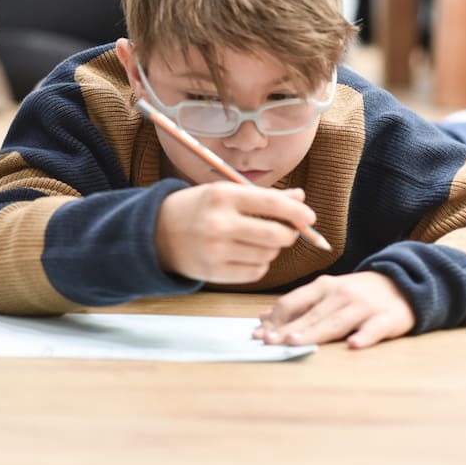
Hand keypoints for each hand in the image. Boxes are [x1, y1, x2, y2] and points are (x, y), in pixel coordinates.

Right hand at [156, 183, 314, 283]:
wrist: (156, 232)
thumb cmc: (197, 208)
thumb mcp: (224, 192)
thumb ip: (263, 196)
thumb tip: (301, 199)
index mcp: (221, 196)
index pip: (272, 204)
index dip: (297, 213)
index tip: (309, 218)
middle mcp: (218, 223)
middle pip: (276, 235)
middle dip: (288, 234)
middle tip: (284, 232)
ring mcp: (215, 250)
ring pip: (268, 255)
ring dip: (270, 250)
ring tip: (254, 241)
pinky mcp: (213, 272)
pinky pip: (255, 272)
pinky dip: (258, 264)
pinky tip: (244, 255)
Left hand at [255, 272, 415, 348]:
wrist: (405, 283)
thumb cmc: (358, 294)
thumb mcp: (327, 293)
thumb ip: (297, 305)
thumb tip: (263, 318)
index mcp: (323, 287)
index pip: (292, 302)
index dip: (275, 319)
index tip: (258, 334)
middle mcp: (341, 294)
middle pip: (310, 315)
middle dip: (287, 329)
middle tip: (266, 342)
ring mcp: (364, 305)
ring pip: (335, 322)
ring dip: (314, 332)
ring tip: (295, 342)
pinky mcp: (388, 318)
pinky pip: (374, 329)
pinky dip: (364, 336)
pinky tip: (354, 345)